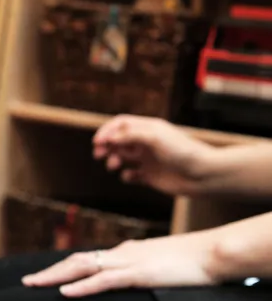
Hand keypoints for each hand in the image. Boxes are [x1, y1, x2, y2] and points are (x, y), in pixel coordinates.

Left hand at [22, 234, 217, 297]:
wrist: (213, 252)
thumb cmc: (190, 261)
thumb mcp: (157, 267)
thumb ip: (139, 273)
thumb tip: (126, 282)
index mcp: (124, 253)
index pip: (86, 259)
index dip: (62, 268)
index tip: (42, 277)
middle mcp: (120, 254)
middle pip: (76, 262)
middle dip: (49, 272)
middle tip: (26, 282)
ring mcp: (128, 263)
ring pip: (82, 268)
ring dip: (55, 277)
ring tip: (34, 285)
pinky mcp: (140, 274)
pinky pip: (105, 281)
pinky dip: (82, 287)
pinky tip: (65, 294)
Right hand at [92, 115, 214, 194]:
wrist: (202, 175)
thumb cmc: (182, 152)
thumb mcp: (154, 137)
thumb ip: (130, 135)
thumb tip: (108, 138)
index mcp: (148, 129)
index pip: (120, 124)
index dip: (106, 131)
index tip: (98, 142)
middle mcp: (146, 142)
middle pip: (118, 140)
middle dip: (106, 146)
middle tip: (99, 154)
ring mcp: (148, 159)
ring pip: (122, 156)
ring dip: (113, 160)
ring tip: (114, 166)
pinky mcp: (150, 176)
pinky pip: (132, 175)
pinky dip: (126, 176)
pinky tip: (131, 176)